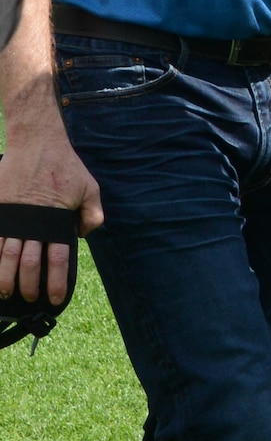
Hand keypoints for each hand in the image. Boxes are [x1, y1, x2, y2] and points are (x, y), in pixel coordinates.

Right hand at [0, 128, 101, 305]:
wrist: (37, 142)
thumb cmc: (66, 166)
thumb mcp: (90, 189)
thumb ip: (93, 215)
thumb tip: (84, 236)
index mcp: (56, 221)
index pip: (57, 260)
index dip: (55, 282)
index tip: (54, 298)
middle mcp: (34, 222)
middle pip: (29, 263)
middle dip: (28, 285)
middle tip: (29, 298)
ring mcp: (13, 216)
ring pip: (6, 255)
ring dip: (5, 277)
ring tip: (6, 293)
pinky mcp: (0, 207)